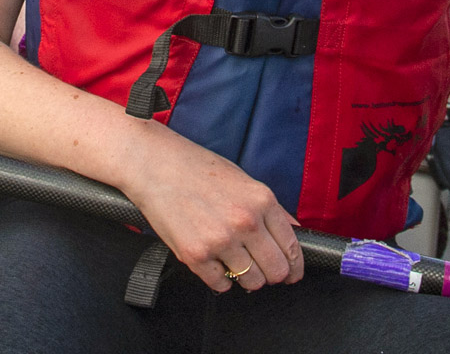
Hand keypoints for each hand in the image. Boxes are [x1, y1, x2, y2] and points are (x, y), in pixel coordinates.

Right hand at [120, 126, 302, 292]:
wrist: (154, 164)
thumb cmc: (195, 168)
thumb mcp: (242, 179)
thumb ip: (271, 209)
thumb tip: (293, 231)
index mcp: (261, 200)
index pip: (292, 248)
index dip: (295, 267)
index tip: (292, 273)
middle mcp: (245, 222)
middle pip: (276, 271)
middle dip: (273, 275)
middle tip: (262, 269)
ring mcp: (220, 241)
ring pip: (251, 282)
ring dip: (246, 278)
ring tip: (233, 262)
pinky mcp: (196, 256)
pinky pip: (221, 285)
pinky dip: (220, 279)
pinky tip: (214, 263)